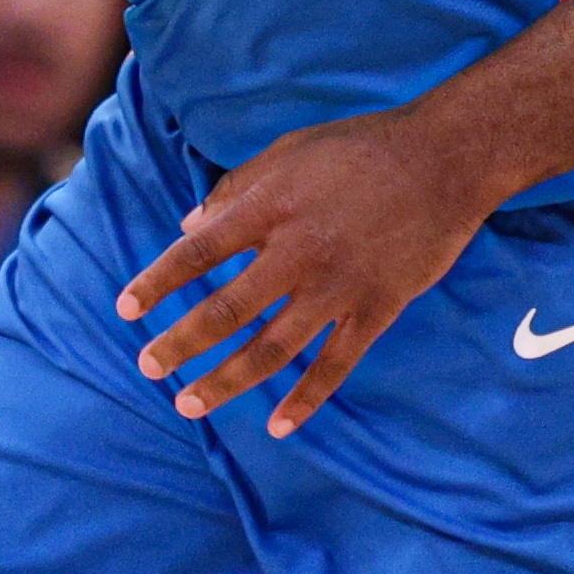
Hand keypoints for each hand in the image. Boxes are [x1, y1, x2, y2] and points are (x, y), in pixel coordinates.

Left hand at [117, 106, 501, 434]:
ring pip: (272, 349)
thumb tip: (188, 226)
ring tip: (189, 403)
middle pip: (226, 310)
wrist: (447, 160)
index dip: (158, 282)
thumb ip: (236, 189)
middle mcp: (300, 251)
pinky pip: (335, 366)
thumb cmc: (362, 147)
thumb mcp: (290, 151)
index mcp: (272, 206)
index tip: (125, 308)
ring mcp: (340, 286)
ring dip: (226, 381)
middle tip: (148, 367)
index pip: (199, 252)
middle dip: (180, 344)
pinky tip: (277, 425)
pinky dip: (305, 400)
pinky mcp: (377, 309)